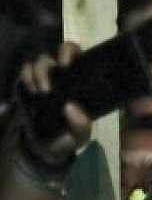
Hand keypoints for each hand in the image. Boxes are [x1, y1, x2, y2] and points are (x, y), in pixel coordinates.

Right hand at [14, 42, 91, 162]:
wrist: (44, 147)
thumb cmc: (68, 136)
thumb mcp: (79, 135)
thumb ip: (80, 124)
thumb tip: (71, 107)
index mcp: (80, 82)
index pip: (77, 55)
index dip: (70, 52)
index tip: (66, 64)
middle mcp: (62, 76)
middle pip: (53, 55)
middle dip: (47, 65)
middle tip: (48, 85)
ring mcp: (43, 79)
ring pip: (38, 62)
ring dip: (37, 73)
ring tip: (40, 92)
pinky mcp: (27, 85)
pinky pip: (24, 72)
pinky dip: (24, 77)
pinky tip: (29, 90)